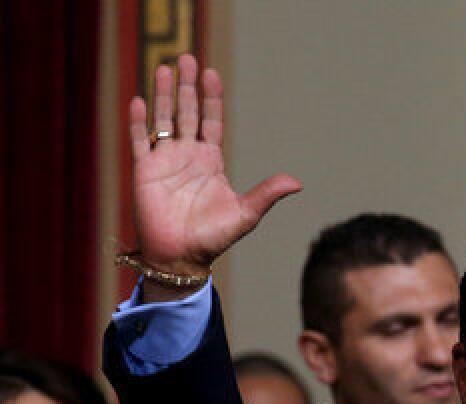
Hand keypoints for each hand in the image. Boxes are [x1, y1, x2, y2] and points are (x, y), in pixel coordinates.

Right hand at [128, 54, 300, 285]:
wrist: (181, 256)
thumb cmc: (213, 237)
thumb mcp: (246, 214)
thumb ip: (268, 195)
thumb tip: (298, 182)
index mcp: (211, 161)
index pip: (212, 121)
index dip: (212, 98)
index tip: (212, 74)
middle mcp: (188, 155)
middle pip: (187, 112)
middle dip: (188, 86)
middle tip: (187, 58)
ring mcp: (165, 161)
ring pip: (164, 119)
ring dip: (165, 95)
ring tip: (166, 68)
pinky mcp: (144, 171)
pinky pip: (140, 141)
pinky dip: (139, 122)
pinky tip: (140, 101)